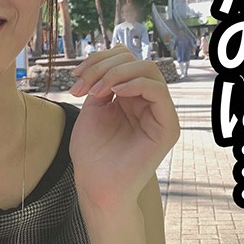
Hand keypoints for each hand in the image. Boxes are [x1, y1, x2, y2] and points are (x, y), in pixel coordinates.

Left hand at [68, 45, 178, 209]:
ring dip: (116, 73)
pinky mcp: (167, 126)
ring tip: (96, 90)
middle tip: (83, 85)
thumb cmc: (92, 153)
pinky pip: (158, 91)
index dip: (99, 60)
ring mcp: (159, 113)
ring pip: (148, 69)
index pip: (124, 59)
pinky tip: (116, 93)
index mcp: (131, 96)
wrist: (95, 184)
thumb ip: (102, 82)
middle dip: (104, 66)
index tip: (76, 77)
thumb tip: (107, 62)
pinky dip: (136, 84)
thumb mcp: (93, 108)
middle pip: (135, 60)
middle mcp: (147, 102)